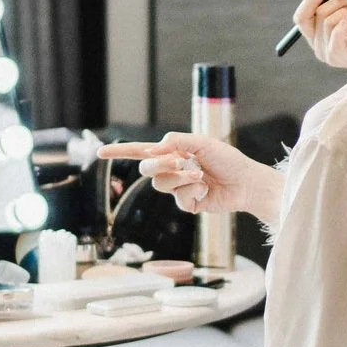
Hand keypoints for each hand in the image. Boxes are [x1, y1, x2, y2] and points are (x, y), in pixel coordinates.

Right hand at [99, 132, 282, 219]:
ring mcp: (178, 189)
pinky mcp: (188, 204)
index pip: (140, 152)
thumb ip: (177, 142)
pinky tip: (207, 191)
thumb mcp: (203, 143)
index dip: (119, 152)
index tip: (100, 152)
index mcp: (172, 153)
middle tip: (181, 161)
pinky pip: (180, 200)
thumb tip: (154, 149)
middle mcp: (172, 170)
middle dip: (161, 165)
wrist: (246, 182)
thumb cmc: (228, 159)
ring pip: (162, 185)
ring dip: (181, 178)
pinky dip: (194, 193)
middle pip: (147, 169)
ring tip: (201, 176)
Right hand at [292, 0, 346, 70]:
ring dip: (344, 9)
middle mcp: (318, 47)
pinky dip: (341, 27)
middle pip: (309, 17)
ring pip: (326, 21)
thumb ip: (333, 3)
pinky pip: (333, 40)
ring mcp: (327, 55)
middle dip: (330, 2)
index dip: (309, 0)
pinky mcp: (339, 60)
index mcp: (316, 36)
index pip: (300, 17)